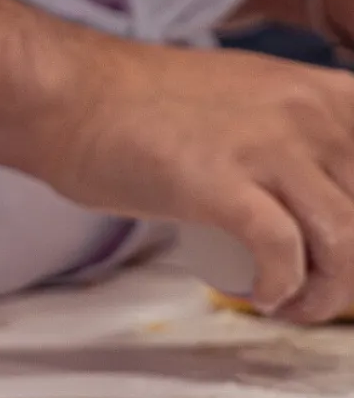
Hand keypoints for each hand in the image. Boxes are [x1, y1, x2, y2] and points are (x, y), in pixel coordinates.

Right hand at [32, 32, 353, 322]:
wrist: (72, 97)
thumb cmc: (144, 105)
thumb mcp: (252, 97)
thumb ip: (296, 125)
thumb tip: (317, 185)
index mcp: (321, 93)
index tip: (343, 250)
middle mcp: (309, 114)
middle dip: (349, 268)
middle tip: (316, 288)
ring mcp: (268, 148)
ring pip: (344, 239)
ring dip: (328, 292)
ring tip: (292, 305)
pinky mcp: (222, 185)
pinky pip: (284, 252)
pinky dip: (284, 287)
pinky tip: (263, 297)